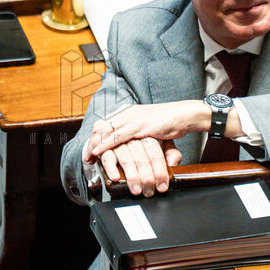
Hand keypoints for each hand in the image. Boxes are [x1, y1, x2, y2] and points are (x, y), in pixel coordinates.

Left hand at [86, 101, 207, 160]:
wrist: (184, 115)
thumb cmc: (170, 122)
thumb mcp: (150, 127)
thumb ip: (140, 135)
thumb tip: (134, 146)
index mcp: (129, 112)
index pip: (106, 123)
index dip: (96, 136)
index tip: (91, 149)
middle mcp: (127, 113)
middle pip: (101, 127)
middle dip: (91, 142)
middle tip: (86, 156)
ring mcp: (131, 118)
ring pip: (105, 131)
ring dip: (94, 145)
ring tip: (88, 157)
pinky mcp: (138, 126)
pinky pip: (116, 137)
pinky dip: (105, 145)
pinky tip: (97, 153)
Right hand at [97, 137, 181, 195]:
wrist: (125, 125)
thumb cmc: (145, 138)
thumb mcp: (162, 141)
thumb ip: (170, 152)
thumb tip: (173, 163)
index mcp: (148, 137)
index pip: (156, 155)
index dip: (160, 172)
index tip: (162, 185)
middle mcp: (134, 139)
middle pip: (142, 160)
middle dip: (147, 178)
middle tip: (150, 191)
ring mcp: (120, 144)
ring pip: (127, 161)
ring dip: (132, 177)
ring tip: (137, 189)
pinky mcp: (106, 149)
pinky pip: (107, 158)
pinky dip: (111, 169)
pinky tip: (116, 178)